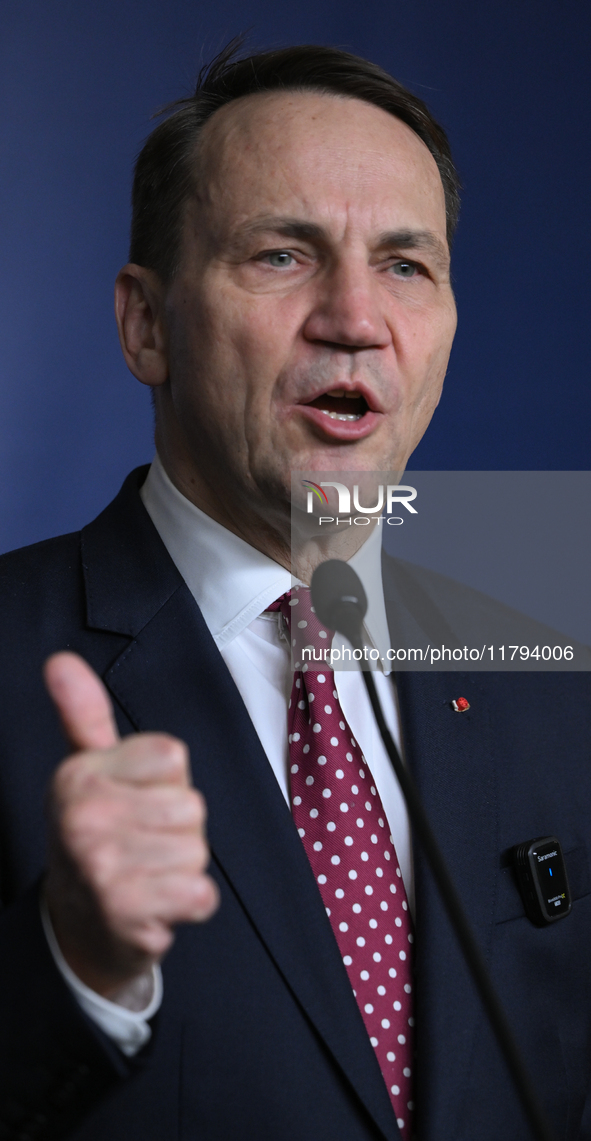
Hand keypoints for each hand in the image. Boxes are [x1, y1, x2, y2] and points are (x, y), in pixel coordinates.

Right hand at [43, 652, 218, 998]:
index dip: (165, 781)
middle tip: (141, 843)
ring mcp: (101, 866)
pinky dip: (189, 904)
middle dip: (178, 828)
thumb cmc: (96, 834)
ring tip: (147, 872)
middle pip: (191, 805)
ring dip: (182, 868)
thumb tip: (60, 661)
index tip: (135, 799)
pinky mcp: (126, 912)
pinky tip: (156, 904)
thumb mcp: (87, 769)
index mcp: (78, 773)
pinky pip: (200, 894)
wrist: (79, 922)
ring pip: (198, 850)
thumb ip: (83, 713)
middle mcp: (82, 816)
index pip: (172, 756)